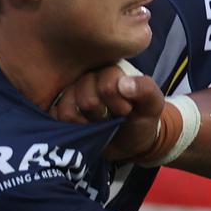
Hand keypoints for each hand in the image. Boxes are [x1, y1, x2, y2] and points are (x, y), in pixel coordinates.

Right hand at [50, 64, 164, 161]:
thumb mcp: (153, 105)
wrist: (129, 142)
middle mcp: (87, 75)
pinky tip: (85, 126)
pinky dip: (72, 127)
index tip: (127, 110)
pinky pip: (56, 116)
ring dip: (87, 123)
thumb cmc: (141, 118)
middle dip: (102, 115)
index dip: (117, 104)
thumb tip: (123, 84)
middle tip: (111, 117)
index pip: (107, 85)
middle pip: (85, 98)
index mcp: (110, 69)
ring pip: (69, 108)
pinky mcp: (60, 106)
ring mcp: (71, 91)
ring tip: (99, 122)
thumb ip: (146, 90)